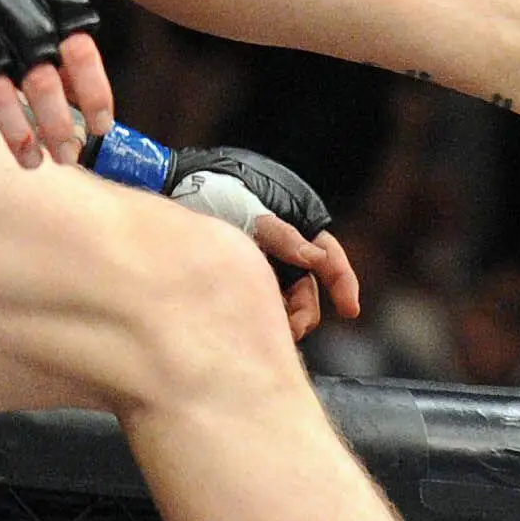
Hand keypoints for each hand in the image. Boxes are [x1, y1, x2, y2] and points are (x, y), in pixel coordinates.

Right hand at [0, 0, 116, 165]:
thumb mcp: (12, 1)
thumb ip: (49, 40)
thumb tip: (89, 104)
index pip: (75, 31)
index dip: (92, 84)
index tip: (102, 125)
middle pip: (36, 62)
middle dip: (57, 117)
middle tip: (69, 154)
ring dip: (16, 130)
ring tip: (32, 162)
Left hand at [162, 145, 362, 332]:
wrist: (169, 190)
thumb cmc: (211, 191)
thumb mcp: (248, 211)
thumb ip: (283, 236)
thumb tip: (318, 258)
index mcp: (294, 225)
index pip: (329, 257)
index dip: (343, 282)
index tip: (350, 311)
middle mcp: (283, 248)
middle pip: (308, 288)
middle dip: (305, 312)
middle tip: (291, 331)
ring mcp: (263, 264)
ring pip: (286, 301)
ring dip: (283, 319)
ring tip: (268, 330)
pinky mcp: (242, 278)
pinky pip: (262, 303)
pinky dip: (263, 316)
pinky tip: (250, 324)